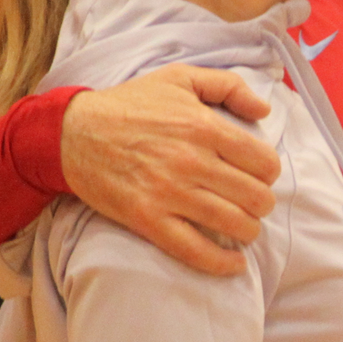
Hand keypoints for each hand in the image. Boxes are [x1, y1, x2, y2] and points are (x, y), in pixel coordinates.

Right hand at [60, 65, 276, 275]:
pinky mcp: (148, 219)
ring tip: (244, 226)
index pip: (263, 161)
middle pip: (255, 196)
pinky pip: (194, 250)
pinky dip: (221, 263)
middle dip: (262, 202)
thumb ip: (229, 87)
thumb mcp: (181, 78)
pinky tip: (234, 263)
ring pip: (233, 224)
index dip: (269, 172)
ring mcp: (170, 194)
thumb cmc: (131, 104)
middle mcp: (192, 161)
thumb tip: (264, 111)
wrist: (73, 133)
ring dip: (248, 230)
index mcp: (204, 127)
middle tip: (253, 201)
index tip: (260, 174)